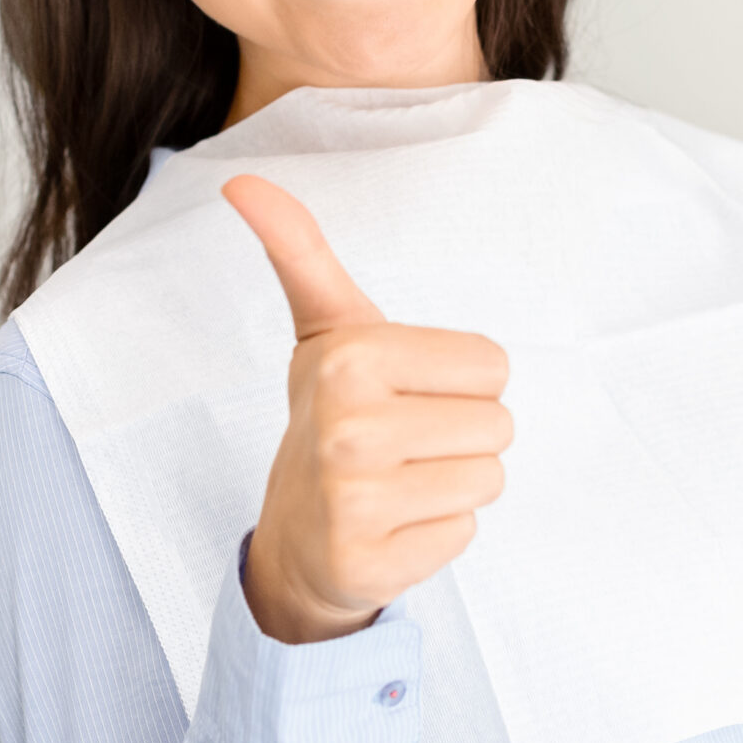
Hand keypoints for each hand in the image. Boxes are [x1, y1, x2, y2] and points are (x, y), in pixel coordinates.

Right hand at [223, 176, 511, 645]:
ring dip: (453, 484)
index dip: (459, 382)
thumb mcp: (326, 329)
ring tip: (398, 483)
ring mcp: (353, 500)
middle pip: (500, 424)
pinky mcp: (369, 563)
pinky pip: (464, 532)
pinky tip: (391, 527)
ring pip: (488, 478)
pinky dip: (436, 534)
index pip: (494, 364)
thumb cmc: (333, 417)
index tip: (404, 394)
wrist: (297, 537)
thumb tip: (243, 179)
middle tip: (402, 445)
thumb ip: (300, 250)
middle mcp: (346, 425)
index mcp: (349, 356)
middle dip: (461, 436)